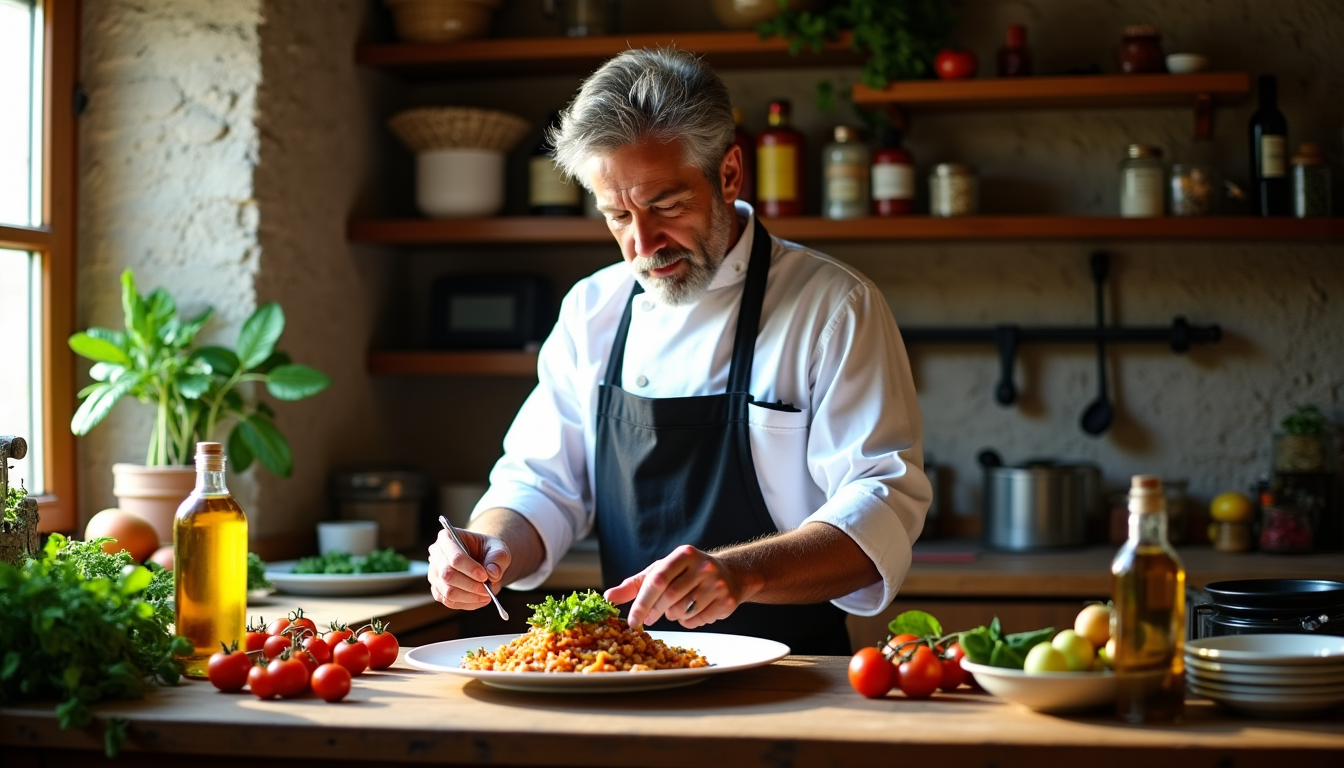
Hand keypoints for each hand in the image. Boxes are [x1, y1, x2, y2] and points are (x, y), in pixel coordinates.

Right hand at [427, 527, 510, 610]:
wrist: (484, 558)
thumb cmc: (488, 550)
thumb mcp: (498, 549)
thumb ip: (497, 560)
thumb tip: (493, 574)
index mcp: (447, 537)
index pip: (454, 557)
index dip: (470, 569)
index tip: (485, 577)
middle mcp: (436, 555)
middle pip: (447, 575)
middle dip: (470, 585)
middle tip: (488, 590)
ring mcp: (434, 574)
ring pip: (447, 591)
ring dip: (469, 597)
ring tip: (487, 595)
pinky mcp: (437, 589)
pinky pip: (449, 601)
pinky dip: (466, 603)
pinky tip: (480, 600)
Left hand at [603, 545, 743, 629]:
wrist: (730, 574)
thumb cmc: (687, 572)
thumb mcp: (661, 571)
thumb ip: (635, 585)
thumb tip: (608, 597)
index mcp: (684, 554)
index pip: (657, 580)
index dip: (642, 602)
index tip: (632, 621)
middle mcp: (703, 566)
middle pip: (669, 598)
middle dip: (656, 611)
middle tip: (650, 617)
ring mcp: (717, 584)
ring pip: (683, 611)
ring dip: (673, 616)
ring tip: (676, 608)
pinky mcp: (726, 601)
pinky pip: (698, 621)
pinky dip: (689, 622)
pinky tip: (693, 611)